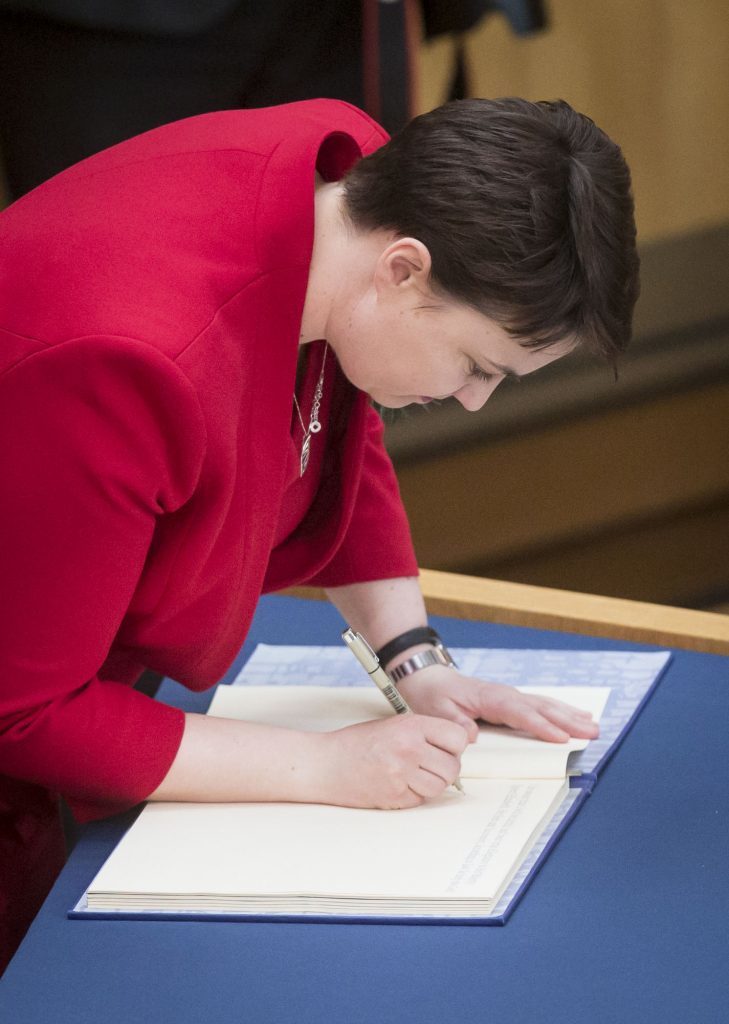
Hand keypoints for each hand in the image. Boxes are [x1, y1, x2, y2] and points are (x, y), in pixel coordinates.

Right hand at [317, 714, 467, 809]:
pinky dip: (414, 795)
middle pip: (452, 767)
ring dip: (431, 784)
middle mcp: (408, 748)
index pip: (458, 738)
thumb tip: (457, 746)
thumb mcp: (393, 725)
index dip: (454, 746)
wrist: (325, 764)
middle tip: (428, 765)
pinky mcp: (394, 797)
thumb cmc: (357, 743)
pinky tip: (397, 784)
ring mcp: (401, 774)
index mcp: (410, 726)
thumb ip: (424, 732)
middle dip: (445, 768)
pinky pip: (420, 800)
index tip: (445, 748)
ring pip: (439, 787)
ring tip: (412, 775)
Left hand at [396, 666, 599, 743]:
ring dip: (570, 715)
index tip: (562, 738)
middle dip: (568, 720)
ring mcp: (510, 696)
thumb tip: (472, 736)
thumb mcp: (436, 710)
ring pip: (545, 705)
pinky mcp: (511, 701)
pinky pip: (540, 705)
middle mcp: (504, 695)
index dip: (541, 726)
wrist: (427, 678)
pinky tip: (577, 714)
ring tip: (593, 725)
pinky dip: (561, 710)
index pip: (519, 713)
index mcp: (489, 698)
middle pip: (541, 708)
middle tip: (592, 732)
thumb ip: (455, 722)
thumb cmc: (432, 695)